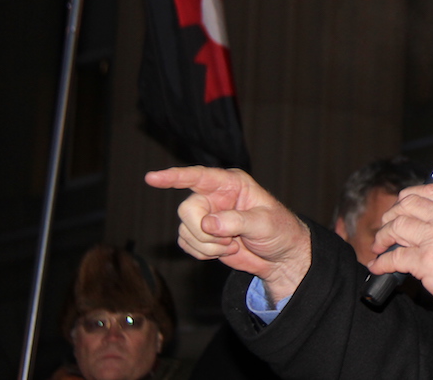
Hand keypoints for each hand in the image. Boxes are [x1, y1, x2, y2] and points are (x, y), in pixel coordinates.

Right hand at [144, 166, 310, 302]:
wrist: (280, 256)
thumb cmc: (279, 231)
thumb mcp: (265, 223)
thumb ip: (237, 221)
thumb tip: (207, 224)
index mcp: (231, 183)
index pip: (199, 176)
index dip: (174, 176)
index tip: (152, 178)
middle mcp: (215, 196)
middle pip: (187, 209)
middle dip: (203, 231)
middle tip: (229, 240)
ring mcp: (206, 215)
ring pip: (185, 230)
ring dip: (207, 246)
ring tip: (232, 245)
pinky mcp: (201, 235)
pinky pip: (186, 244)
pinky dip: (203, 253)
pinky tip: (224, 251)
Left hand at [368, 183, 432, 310]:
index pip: (428, 192)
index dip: (408, 198)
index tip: (400, 205)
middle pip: (407, 206)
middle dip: (391, 216)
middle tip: (386, 227)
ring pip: (396, 227)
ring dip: (382, 237)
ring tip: (379, 246)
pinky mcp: (425, 261)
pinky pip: (394, 257)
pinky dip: (381, 262)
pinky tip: (378, 266)